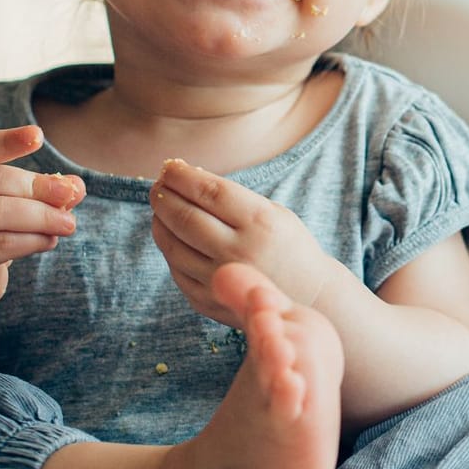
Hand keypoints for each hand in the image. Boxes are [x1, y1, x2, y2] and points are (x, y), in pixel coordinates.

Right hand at [0, 126, 85, 311]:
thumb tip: (77, 186)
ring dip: (40, 216)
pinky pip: (0, 243)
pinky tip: (50, 240)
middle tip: (69, 193)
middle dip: (36, 186)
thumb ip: (39, 189)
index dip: (7, 142)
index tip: (38, 136)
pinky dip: (32, 240)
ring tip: (68, 223)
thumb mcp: (7, 201)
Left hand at [150, 159, 342, 326]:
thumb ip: (233, 199)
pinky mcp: (208, 301)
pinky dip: (169, 248)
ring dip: (159, 221)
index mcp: (260, 222)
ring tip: (160, 207)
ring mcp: (222, 278)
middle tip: (158, 184)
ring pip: (172, 244)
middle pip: (185, 216)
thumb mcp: (274, 213)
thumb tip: (184, 180)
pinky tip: (171, 235)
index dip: (182, 176)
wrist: (309, 296)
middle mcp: (239, 250)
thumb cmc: (287, 246)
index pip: (209, 191)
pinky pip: (176, 269)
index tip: (170, 167)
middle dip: (164, 195)